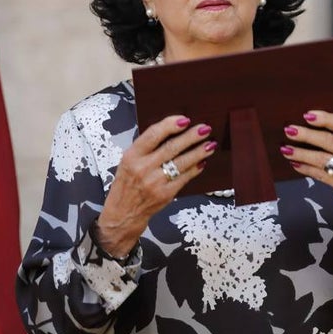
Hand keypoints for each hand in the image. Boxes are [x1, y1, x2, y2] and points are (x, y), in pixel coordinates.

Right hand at [96, 115, 214, 256]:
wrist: (122, 214)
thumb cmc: (127, 185)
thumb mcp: (128, 162)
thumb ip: (146, 148)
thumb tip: (172, 132)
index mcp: (131, 156)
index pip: (152, 135)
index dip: (170, 125)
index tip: (184, 119)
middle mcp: (142, 168)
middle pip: (171, 148)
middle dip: (191, 137)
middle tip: (205, 129)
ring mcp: (155, 182)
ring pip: (181, 163)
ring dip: (198, 152)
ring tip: (210, 144)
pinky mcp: (165, 194)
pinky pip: (184, 178)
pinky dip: (195, 169)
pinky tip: (202, 162)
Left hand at [280, 111, 332, 226]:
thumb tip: (312, 121)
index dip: (324, 118)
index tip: (307, 115)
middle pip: (327, 141)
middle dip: (305, 135)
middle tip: (289, 130)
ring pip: (319, 159)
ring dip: (300, 153)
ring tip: (285, 148)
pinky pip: (317, 173)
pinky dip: (304, 167)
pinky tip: (294, 162)